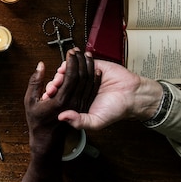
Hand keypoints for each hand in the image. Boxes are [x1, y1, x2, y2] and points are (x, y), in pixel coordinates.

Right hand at [24, 48, 99, 153]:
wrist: (47, 139)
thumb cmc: (37, 121)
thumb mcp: (30, 102)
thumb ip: (35, 83)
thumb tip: (40, 66)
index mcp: (60, 101)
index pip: (70, 76)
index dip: (71, 62)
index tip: (70, 53)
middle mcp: (73, 103)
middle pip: (81, 76)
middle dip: (79, 61)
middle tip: (76, 51)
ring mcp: (80, 106)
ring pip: (88, 81)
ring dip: (87, 66)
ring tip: (85, 54)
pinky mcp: (85, 108)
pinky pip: (92, 89)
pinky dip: (94, 77)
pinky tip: (95, 68)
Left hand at [47, 59, 162, 129]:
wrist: (133, 95)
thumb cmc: (116, 110)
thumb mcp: (96, 122)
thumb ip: (79, 122)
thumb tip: (61, 117)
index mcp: (77, 102)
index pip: (60, 97)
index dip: (53, 96)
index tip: (48, 96)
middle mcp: (79, 89)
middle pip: (61, 83)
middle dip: (54, 83)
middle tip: (52, 85)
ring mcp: (85, 77)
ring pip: (68, 71)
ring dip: (61, 71)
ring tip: (60, 74)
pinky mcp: (93, 65)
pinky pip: (80, 60)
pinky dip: (73, 59)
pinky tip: (69, 62)